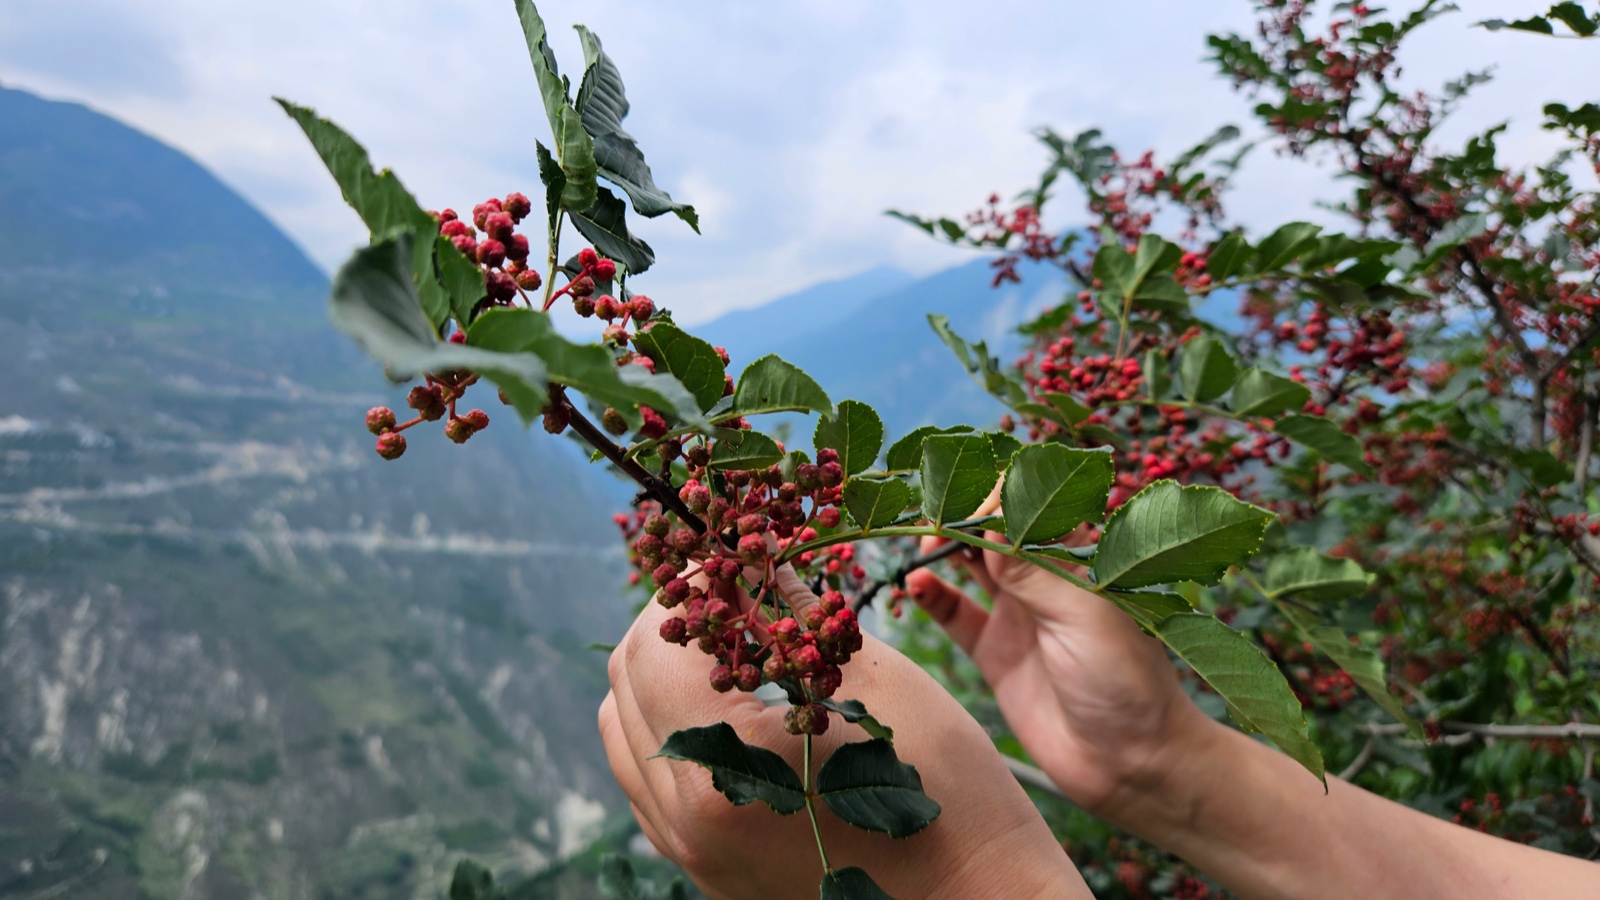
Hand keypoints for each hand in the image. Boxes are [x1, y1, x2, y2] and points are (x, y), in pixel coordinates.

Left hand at [599, 564, 1089, 899]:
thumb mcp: (879, 681)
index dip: (688, 589)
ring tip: (729, 653)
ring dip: (662, 681)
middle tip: (730, 598)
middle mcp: (685, 816)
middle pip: (622, 687)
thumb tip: (759, 556)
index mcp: (721, 763)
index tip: (732, 562)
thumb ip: (800, 613)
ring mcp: (691, 854)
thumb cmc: (948, 791)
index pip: (650, 646)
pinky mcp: (708, 873)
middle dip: (669, 629)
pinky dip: (675, 736)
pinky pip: (653, 789)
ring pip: (625, 738)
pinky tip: (736, 715)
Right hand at [905, 518, 1212, 822]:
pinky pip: (954, 613)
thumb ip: (1030, 569)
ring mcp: (1019, 614)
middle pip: (995, 529)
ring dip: (943, 548)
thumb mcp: (1081, 615)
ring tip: (921, 546)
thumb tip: (985, 520)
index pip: (1031, 505)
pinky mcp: (995, 652)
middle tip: (934, 521)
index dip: (997, 498)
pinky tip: (916, 585)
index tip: (969, 506)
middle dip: (963, 516)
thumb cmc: (1124, 679)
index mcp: (1078, 557)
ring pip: (969, 564)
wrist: (1129, 762)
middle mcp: (1047, 578)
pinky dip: (932, 594)